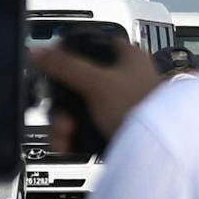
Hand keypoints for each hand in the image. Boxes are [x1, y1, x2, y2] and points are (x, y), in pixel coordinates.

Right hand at [31, 41, 158, 153]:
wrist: (160, 152)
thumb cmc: (142, 109)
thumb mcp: (97, 83)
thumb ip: (65, 66)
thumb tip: (39, 52)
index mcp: (126, 57)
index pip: (89, 45)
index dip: (66, 55)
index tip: (51, 69)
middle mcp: (123, 77)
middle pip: (77, 81)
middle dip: (61, 103)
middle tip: (59, 114)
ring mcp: (119, 102)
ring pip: (79, 105)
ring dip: (64, 121)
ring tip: (64, 134)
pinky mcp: (115, 124)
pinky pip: (86, 124)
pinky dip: (74, 133)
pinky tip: (68, 141)